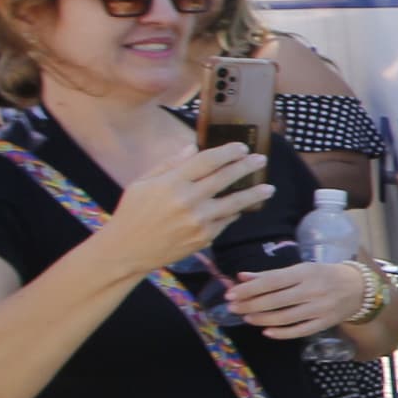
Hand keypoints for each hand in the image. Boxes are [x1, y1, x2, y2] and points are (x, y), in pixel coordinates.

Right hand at [103, 145, 270, 273]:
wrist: (127, 250)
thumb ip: (169, 164)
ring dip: (254, 194)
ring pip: (234, 203)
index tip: (241, 147)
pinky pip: (225, 221)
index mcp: (171, 183)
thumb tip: (192, 148)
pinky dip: (234, 213)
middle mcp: (188, 201)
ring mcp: (198, 221)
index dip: (227, 152)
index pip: (207, 161)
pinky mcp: (204, 238)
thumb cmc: (132, 213)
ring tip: (269, 188)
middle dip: (246, 167)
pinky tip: (241, 208)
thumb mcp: (142, 183)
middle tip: (261, 159)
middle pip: (225, 178)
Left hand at [225, 261, 374, 340]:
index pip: (272, 281)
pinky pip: (299, 331)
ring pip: (285, 317)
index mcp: (305, 273)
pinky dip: (282, 333)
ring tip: (247, 318)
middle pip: (275, 300)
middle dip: (250, 305)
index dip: (249, 289)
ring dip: (262, 319)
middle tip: (233, 308)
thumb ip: (271, 275)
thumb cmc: (324, 276)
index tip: (231, 294)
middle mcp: (312, 290)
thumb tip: (241, 277)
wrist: (358, 288)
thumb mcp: (300, 269)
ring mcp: (319, 308)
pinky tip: (267, 332)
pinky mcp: (324, 323)